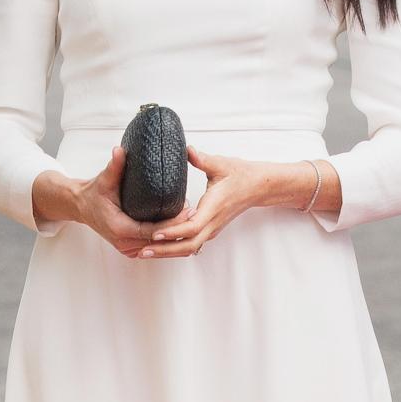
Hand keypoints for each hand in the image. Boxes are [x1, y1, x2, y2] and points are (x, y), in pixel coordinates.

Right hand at [76, 147, 192, 257]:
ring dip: (173, 235)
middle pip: (157, 241)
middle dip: (177, 229)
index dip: (171, 223)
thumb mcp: (104, 179)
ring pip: (156, 246)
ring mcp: (127, 248)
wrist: (82, 206)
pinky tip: (179, 229)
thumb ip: (114, 166)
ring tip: (192, 220)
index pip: (152, 230)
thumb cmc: (94, 193)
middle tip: (196, 213)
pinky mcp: (130, 247)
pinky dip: (164, 239)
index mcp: (119, 228)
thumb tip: (119, 150)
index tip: (187, 211)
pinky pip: (151, 246)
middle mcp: (123, 242)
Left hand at [135, 146, 261, 258]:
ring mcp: (212, 228)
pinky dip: (175, 247)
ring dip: (168, 252)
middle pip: (188, 245)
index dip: (173, 232)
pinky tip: (160, 246)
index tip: (155, 233)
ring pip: (189, 248)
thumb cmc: (240, 174)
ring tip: (145, 251)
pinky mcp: (210, 228)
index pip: (193, 227)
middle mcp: (213, 222)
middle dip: (165, 250)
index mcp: (214, 207)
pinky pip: (192, 243)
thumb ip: (202, 159)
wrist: (258, 186)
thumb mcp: (221, 164)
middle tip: (142, 250)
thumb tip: (187, 150)